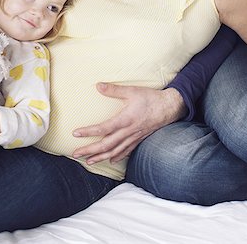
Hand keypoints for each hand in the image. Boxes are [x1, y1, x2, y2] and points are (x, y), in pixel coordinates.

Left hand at [72, 83, 186, 163]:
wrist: (171, 107)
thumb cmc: (150, 97)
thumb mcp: (132, 91)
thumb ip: (114, 90)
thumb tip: (97, 85)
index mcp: (125, 120)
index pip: (103, 129)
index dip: (88, 132)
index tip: (75, 133)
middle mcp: (129, 131)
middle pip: (106, 145)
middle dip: (90, 150)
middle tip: (76, 154)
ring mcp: (134, 137)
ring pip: (115, 151)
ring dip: (101, 157)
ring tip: (88, 161)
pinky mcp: (139, 139)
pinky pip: (127, 151)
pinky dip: (117, 157)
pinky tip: (111, 160)